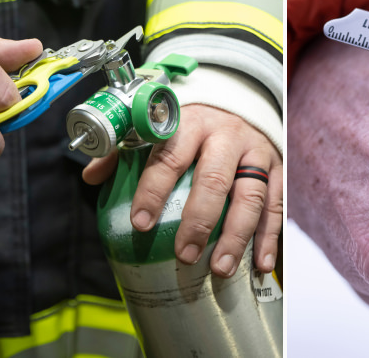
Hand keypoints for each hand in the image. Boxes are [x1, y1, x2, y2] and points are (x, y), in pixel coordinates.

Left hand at [83, 104, 283, 276]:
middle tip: (184, 255)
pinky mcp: (276, 167)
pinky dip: (269, 236)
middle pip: (213, 179)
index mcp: (190, 122)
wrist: (237, 101)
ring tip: (220, 268)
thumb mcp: (159, 128)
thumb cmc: (191, 124)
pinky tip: (260, 263)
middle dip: (198, 220)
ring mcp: (254, 152)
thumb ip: (123, 150)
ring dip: (236, 235)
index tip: (140, 223)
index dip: (154, 190)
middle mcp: (225, 136)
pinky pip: (276, 204)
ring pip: (250, 195)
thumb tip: (91, 176)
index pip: (170, 156)